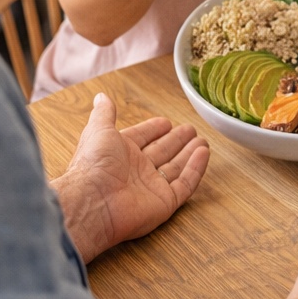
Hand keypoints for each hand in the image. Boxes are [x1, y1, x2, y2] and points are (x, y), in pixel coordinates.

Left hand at [51, 93, 209, 262]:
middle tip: (190, 130)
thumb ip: (104, 113)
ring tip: (202, 141)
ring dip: (189, 153)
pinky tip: (204, 154)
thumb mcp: (98, 130)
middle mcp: (137, 170)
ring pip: (176, 167)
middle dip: (177, 140)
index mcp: (121, 152)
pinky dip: (195, 169)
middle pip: (162, 151)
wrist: (94, 201)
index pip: (143, 137)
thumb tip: (101, 96)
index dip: (154, 129)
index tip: (166, 122)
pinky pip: (185, 184)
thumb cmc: (93, 165)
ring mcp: (152, 186)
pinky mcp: (165, 202)